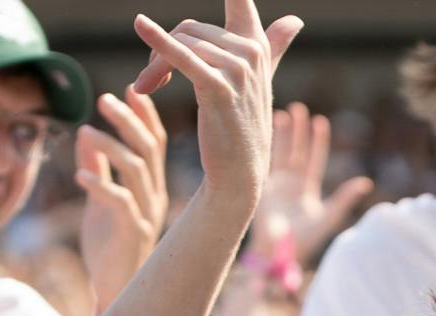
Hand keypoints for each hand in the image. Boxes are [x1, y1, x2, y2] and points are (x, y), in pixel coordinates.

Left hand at [78, 88, 168, 315]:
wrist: (115, 294)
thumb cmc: (109, 249)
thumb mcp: (100, 202)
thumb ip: (98, 169)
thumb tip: (89, 133)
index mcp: (150, 189)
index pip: (153, 144)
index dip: (144, 115)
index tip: (130, 87)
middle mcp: (154, 198)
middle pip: (147, 150)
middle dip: (128, 121)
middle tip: (105, 98)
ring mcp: (146, 215)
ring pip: (136, 171)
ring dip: (111, 146)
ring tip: (88, 129)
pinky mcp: (133, 234)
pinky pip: (120, 203)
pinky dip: (100, 185)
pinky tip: (80, 176)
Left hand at [130, 0, 301, 209]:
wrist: (238, 175)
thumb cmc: (241, 128)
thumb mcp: (259, 80)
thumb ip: (272, 45)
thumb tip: (293, 19)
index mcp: (255, 43)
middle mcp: (250, 51)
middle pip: (190, 27)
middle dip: (162, 51)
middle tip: (147, 83)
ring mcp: (237, 70)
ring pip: (181, 45)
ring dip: (154, 68)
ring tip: (144, 92)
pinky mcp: (218, 89)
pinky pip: (183, 58)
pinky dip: (159, 44)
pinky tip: (141, 28)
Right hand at [249, 102, 372, 267]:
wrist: (279, 253)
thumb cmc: (305, 240)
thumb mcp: (329, 216)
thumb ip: (345, 198)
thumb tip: (366, 182)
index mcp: (307, 188)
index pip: (314, 159)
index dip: (317, 141)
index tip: (320, 121)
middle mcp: (291, 183)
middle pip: (296, 151)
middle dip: (298, 131)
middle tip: (299, 108)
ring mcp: (276, 185)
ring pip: (279, 153)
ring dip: (280, 135)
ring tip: (282, 113)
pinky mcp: (262, 188)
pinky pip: (264, 164)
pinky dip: (264, 148)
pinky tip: (262, 132)